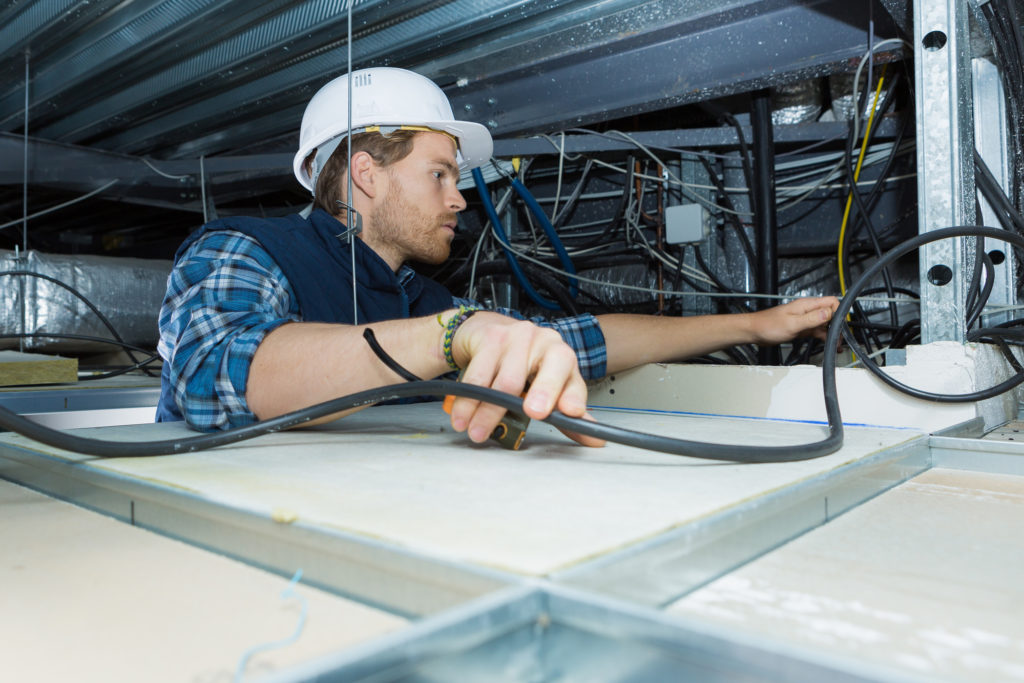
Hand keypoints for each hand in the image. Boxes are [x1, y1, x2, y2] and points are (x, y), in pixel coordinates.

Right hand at [447, 312, 604, 447]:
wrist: (490, 329)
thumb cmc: (524, 361)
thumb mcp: (549, 383)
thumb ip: (566, 410)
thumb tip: (595, 439)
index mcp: (563, 357)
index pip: (573, 379)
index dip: (573, 396)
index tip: (571, 411)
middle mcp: (544, 343)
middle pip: (542, 377)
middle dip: (539, 396)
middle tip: (531, 414)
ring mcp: (517, 337)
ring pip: (505, 382)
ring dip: (487, 412)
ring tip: (478, 432)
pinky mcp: (491, 338)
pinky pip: (479, 376)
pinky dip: (468, 401)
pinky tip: (463, 416)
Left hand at [751, 296, 839, 344]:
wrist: (755, 331)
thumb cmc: (768, 325)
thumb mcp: (792, 323)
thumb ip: (811, 319)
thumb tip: (828, 313)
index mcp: (806, 305)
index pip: (831, 302)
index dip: (838, 313)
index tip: (839, 325)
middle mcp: (807, 310)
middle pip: (831, 314)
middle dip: (837, 326)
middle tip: (839, 339)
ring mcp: (805, 319)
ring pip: (825, 324)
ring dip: (831, 333)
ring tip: (836, 345)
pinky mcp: (801, 327)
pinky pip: (816, 331)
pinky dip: (823, 337)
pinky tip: (827, 344)